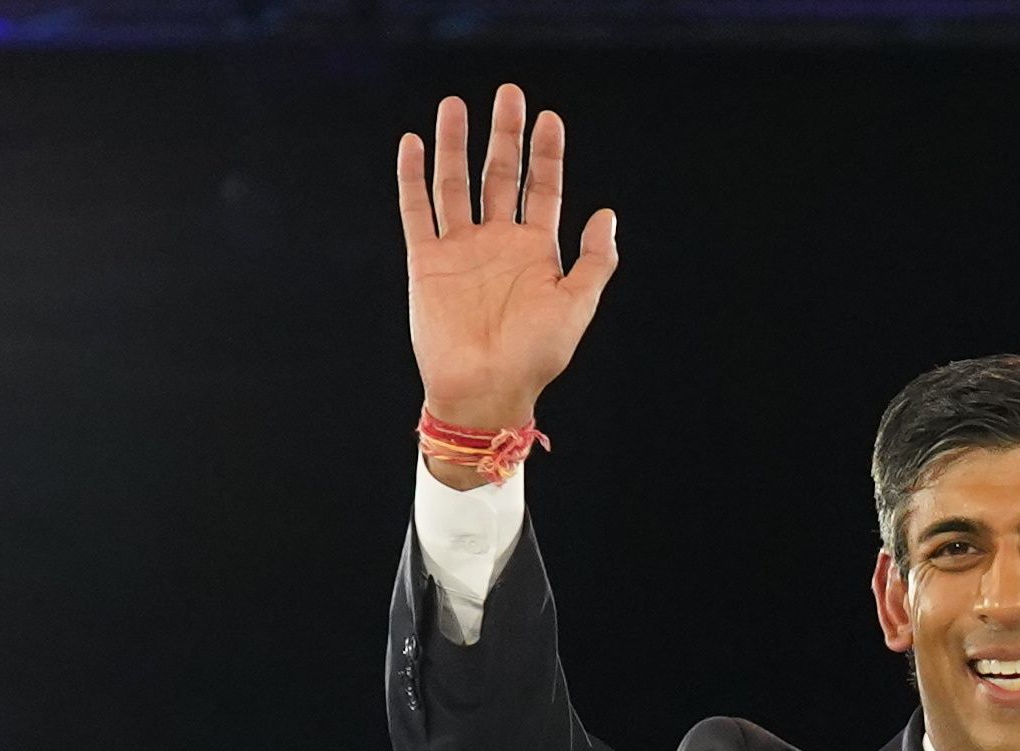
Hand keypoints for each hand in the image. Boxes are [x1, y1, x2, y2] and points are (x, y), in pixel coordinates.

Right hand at [396, 84, 618, 436]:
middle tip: (509, 93)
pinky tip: (412, 144)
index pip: (542, 189)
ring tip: (455, 105)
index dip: (546, 154)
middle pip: (500, 175)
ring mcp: (460, 248)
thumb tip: (606, 214)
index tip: (549, 118)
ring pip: (455, 183)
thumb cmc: (536, 356)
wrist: (486, 388)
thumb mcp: (577, 306)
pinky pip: (416, 210)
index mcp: (536, 251)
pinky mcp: (426, 260)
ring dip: (455, 144)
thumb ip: (594, 260)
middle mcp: (497, 242)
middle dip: (504, 134)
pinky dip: (413, 177)